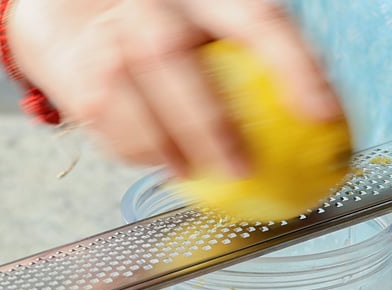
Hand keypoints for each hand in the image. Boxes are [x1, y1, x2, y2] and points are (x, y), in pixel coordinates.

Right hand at [4, 0, 343, 177]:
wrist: (66, 8)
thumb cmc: (163, 23)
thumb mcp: (214, 23)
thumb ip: (261, 56)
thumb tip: (325, 115)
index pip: (255, 17)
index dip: (292, 65)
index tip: (322, 115)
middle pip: (167, 52)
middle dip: (207, 123)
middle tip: (242, 169)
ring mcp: (98, 29)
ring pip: (124, 89)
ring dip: (167, 146)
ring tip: (199, 171)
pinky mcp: (69, 68)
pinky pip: (103, 119)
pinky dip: (138, 151)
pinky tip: (163, 160)